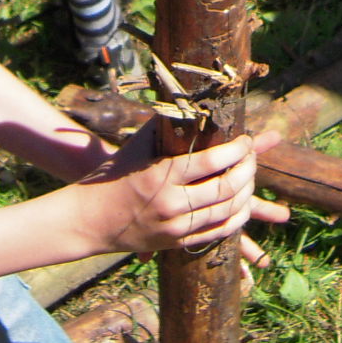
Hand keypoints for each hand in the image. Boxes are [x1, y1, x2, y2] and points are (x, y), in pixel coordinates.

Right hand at [75, 128, 286, 255]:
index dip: (238, 149)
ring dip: (247, 193)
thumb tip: (190, 99)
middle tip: (252, 156)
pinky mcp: (177, 243)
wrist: (89, 219)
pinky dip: (237, 218)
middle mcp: (171, 204)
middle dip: (248, 169)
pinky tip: (242, 204)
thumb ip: (164, 124)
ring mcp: (175, 227)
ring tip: (251, 177)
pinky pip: (218, 233)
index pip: (213, 161)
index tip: (246, 140)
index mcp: (162, 175)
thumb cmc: (114, 176)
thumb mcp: (137, 145)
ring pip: (227, 212)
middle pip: (226, 188)